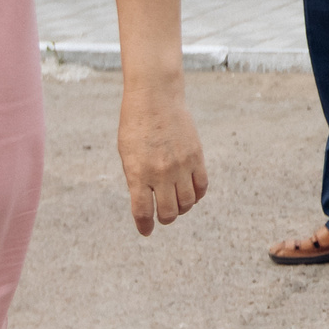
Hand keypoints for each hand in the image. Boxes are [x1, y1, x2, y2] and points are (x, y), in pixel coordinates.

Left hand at [116, 79, 208, 236]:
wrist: (156, 98)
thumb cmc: (136, 125)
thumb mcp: (127, 154)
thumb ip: (136, 178)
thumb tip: (147, 202)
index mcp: (138, 173)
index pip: (143, 212)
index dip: (144, 226)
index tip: (146, 231)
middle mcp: (160, 173)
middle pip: (169, 212)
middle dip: (165, 219)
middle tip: (163, 216)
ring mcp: (181, 165)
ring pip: (187, 203)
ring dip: (182, 208)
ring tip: (177, 204)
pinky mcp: (196, 157)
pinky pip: (202, 186)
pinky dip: (197, 195)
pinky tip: (189, 192)